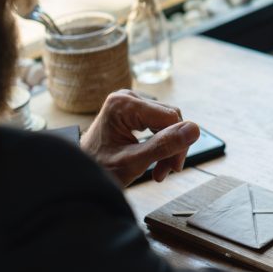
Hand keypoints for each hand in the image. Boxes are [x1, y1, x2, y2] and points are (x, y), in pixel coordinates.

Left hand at [80, 90, 199, 185]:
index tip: (174, 168)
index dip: (179, 142)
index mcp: (123, 104)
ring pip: (167, 122)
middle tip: (166, 172)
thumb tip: (195, 129)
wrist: (77, 174)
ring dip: (168, 148)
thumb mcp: (133, 162)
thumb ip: (164, 146)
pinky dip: (160, 144)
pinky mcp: (133, 111)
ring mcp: (130, 103)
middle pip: (170, 118)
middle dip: (172, 147)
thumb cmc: (98, 169)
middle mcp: (127, 97)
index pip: (170, 117)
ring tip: (160, 171)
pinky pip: (158, 124)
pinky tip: (155, 161)